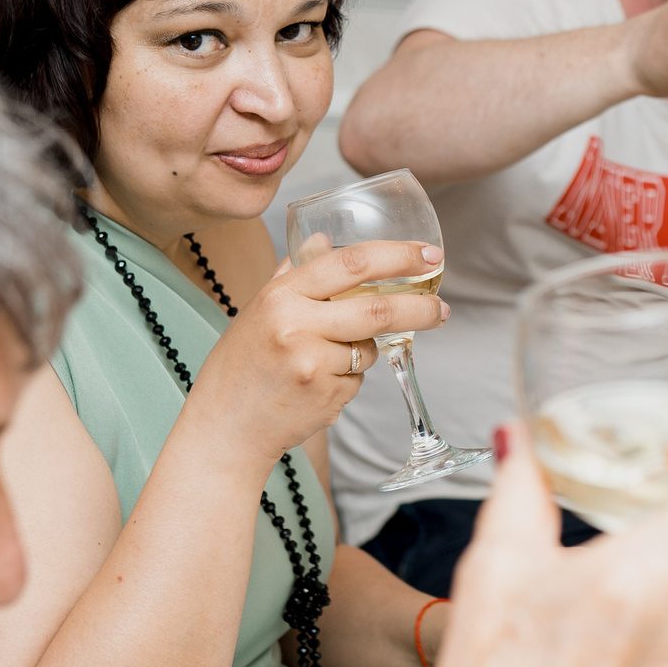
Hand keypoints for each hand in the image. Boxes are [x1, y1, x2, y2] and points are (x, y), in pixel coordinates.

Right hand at [187, 241, 447, 459]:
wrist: (225, 427)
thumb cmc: (242, 364)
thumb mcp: (259, 309)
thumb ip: (293, 274)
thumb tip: (324, 240)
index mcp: (280, 295)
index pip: (350, 263)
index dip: (397, 256)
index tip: (428, 256)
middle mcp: (296, 326)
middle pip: (378, 309)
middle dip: (420, 308)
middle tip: (442, 309)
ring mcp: (312, 364)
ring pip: (369, 349)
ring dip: (364, 352)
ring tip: (325, 363)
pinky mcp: (326, 397)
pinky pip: (358, 380)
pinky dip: (348, 380)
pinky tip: (314, 387)